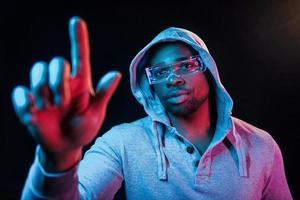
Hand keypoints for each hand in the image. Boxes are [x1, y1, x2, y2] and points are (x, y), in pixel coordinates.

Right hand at [11, 17, 121, 169]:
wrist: (64, 147)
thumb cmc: (83, 129)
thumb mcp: (95, 115)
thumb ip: (103, 95)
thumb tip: (116, 73)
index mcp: (80, 83)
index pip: (80, 56)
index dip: (78, 38)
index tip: (77, 21)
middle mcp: (62, 82)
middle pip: (55, 62)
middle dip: (57, 80)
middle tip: (61, 102)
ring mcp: (44, 90)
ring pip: (37, 70)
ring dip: (42, 89)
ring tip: (48, 107)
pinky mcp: (28, 101)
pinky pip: (19, 92)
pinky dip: (24, 102)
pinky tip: (33, 113)